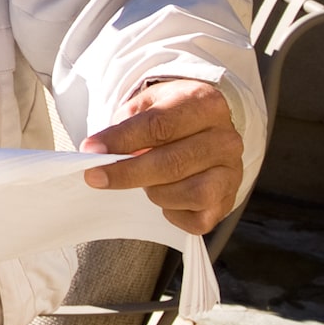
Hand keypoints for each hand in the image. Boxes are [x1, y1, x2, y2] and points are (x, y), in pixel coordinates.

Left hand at [81, 78, 242, 233]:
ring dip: (156, 192)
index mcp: (205, 105)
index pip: (159, 125)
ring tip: (146, 181)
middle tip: (95, 176)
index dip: (122, 140)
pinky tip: (166, 197)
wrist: (205, 128)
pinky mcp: (228, 200)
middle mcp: (225, 139)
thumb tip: (100, 151)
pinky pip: (198, 220)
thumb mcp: (149, 104)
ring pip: (189, 193)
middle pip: (172, 163)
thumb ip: (127, 123)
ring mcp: (231, 172)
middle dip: (127, 173)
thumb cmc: (172, 117)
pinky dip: (174, 213)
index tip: (91, 150)